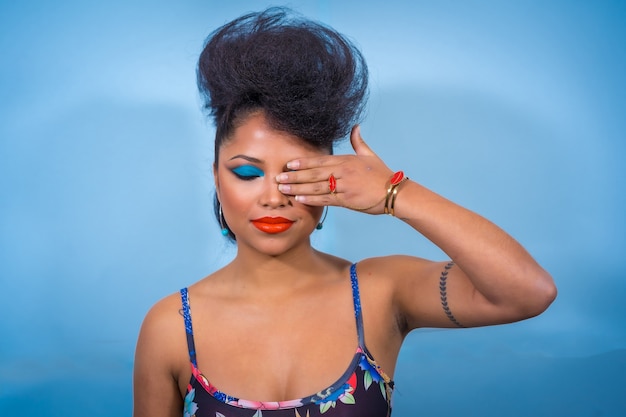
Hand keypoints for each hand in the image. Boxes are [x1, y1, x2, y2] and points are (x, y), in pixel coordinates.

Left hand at [275, 125, 393, 213]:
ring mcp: (344, 186)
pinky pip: (326, 199)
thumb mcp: (369, 155)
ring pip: (316, 187)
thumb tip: (355, 126)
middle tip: (278, 177)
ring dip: (298, 188)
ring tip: (283, 189)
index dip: (303, 163)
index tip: (289, 164)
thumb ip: (358, 142)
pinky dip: (312, 199)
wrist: (394, 192)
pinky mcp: (347, 199)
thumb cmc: (382, 175)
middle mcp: (343, 172)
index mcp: (346, 160)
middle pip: (314, 173)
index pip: (320, 160)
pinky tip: (300, 199)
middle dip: (294, 176)